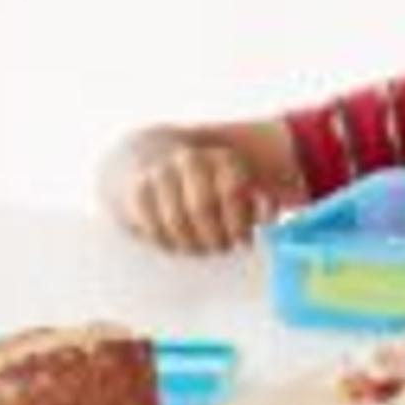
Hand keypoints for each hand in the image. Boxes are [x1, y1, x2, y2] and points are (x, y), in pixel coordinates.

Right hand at [108, 133, 270, 256]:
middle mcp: (191, 160)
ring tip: (196, 249)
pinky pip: (151, 224)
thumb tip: (268, 217)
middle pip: (203, 207)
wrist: (150, 155)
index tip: (243, 243)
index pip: (234, 190)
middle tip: (217, 249)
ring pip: (176, 219)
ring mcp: (161, 173)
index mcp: (221, 158)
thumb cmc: (204, 184)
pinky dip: (164, 241)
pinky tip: (173, 245)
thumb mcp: (235, 185)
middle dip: (213, 237)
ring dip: (189, 243)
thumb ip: (258, 202)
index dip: (239, 223)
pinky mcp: (137, 190)